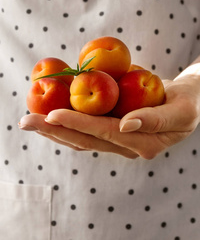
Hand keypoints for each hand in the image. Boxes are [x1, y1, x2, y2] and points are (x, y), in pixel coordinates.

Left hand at [19, 74, 199, 158]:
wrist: (187, 102)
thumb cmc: (187, 103)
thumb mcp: (182, 110)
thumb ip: (156, 119)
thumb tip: (125, 124)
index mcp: (144, 143)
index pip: (105, 133)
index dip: (79, 124)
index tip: (53, 114)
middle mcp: (127, 147)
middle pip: (86, 140)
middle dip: (55, 130)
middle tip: (27, 121)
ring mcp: (119, 142)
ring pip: (82, 139)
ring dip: (55, 130)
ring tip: (30, 121)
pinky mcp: (113, 133)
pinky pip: (87, 132)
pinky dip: (66, 125)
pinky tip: (49, 119)